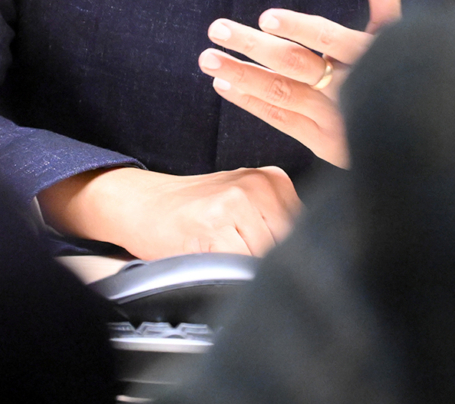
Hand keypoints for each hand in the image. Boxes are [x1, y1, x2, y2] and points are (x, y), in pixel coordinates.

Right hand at [36, 165, 299, 258]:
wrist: (143, 203)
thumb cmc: (196, 212)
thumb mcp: (244, 204)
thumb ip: (276, 224)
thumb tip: (310, 264)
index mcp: (275, 179)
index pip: (307, 232)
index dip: (294, 257)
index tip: (277, 267)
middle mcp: (261, 184)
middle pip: (291, 246)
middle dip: (274, 266)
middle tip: (244, 265)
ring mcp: (238, 201)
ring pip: (268, 258)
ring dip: (251, 273)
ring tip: (226, 261)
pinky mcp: (215, 225)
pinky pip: (240, 266)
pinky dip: (229, 275)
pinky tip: (212, 262)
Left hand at [200, 0, 401, 167]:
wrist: (413, 138)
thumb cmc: (399, 73)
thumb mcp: (398, 34)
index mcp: (368, 56)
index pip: (331, 38)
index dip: (299, 28)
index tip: (266, 17)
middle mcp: (350, 89)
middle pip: (296, 65)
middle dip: (253, 46)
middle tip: (216, 28)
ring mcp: (335, 119)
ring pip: (282, 93)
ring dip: (241, 75)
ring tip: (208, 58)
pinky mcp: (322, 142)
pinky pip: (281, 119)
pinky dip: (251, 102)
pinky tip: (224, 85)